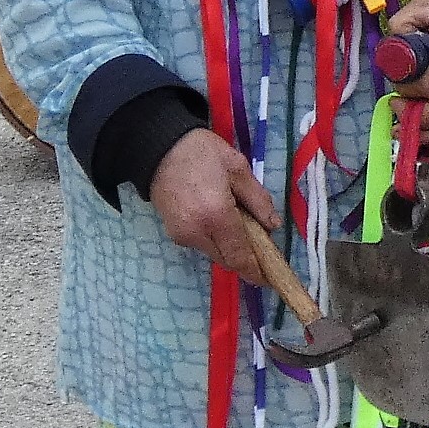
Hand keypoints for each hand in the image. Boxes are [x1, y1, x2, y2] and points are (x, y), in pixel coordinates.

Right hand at [151, 131, 279, 282]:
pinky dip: (216, 239)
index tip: (271, 279)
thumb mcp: (238, 168)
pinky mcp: (173, 233)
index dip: (256, 271)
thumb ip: (258, 200)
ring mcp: (181, 235)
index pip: (240, 256)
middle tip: (262, 241)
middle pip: (228, 259)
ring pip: (215, 253)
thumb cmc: (201, 153)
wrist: (156, 148)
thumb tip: (273, 226)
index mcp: (216, 216)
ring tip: (241, 222)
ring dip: (231, 246)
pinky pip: (202, 244)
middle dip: (247, 257)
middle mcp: (196, 232)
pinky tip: (222, 220)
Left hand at [386, 0, 428, 142]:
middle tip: (397, 106)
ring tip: (406, 125)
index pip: (425, 85)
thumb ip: (402, 24)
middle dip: (411, 117)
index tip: (396, 82)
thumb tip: (390, 54)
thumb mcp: (427, 3)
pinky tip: (425, 129)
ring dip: (426, 134)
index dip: (404, 89)